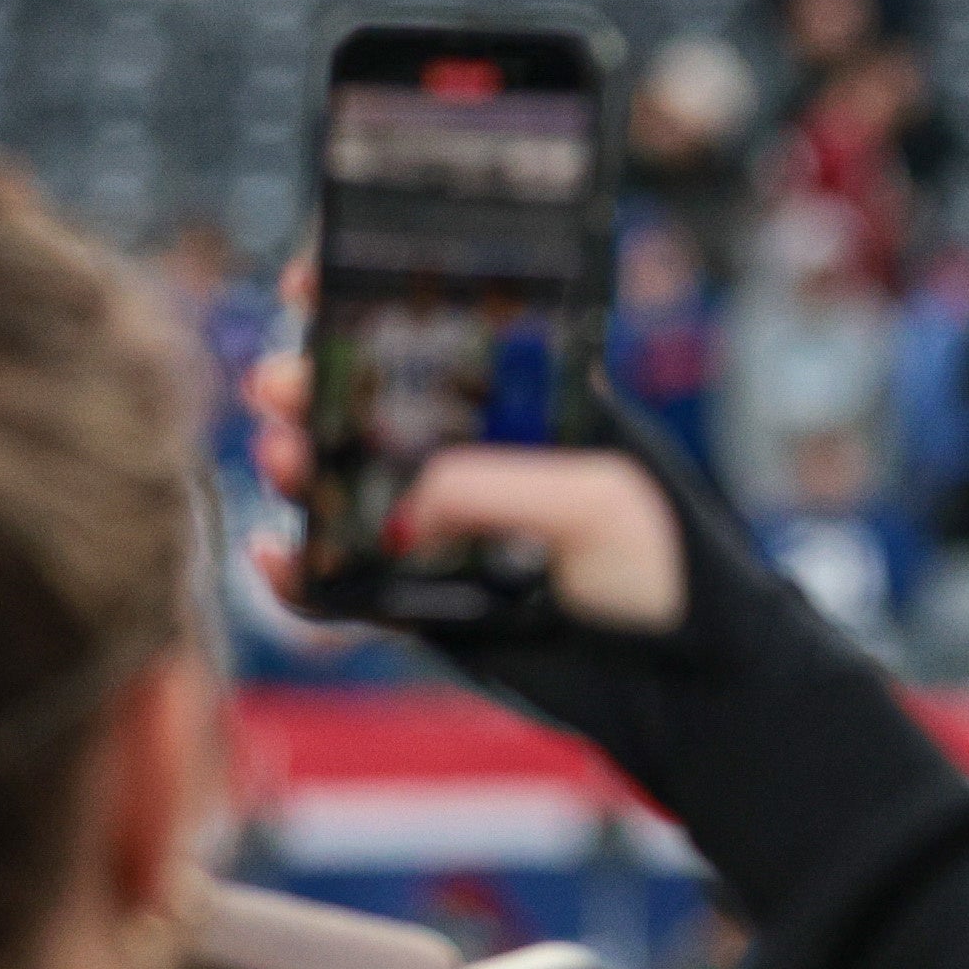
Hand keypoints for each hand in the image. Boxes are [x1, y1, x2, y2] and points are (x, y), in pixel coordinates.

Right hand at [240, 283, 685, 634]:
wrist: (692, 681)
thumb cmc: (671, 567)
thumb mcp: (599, 503)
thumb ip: (498, 486)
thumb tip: (399, 510)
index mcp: (528, 405)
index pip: (438, 337)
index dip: (366, 305)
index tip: (312, 287)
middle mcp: (477, 458)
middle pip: (369, 408)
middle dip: (311, 386)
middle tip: (280, 387)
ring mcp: (446, 527)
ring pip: (345, 490)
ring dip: (298, 468)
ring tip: (283, 459)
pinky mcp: (427, 603)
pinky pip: (345, 586)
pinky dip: (300, 575)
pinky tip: (277, 556)